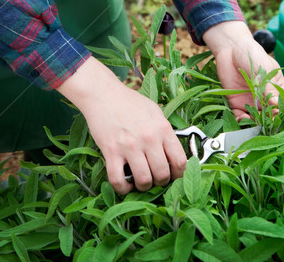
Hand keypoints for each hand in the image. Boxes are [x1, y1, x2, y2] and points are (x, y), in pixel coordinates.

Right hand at [57, 56, 186, 193]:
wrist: (104, 94)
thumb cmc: (130, 102)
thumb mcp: (155, 111)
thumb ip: (164, 131)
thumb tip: (173, 153)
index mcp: (162, 128)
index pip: (180, 161)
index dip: (179, 175)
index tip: (174, 177)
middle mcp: (149, 138)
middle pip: (163, 174)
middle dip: (161, 182)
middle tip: (155, 180)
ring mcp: (129, 146)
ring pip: (144, 181)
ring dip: (144, 187)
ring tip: (141, 182)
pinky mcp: (111, 151)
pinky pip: (118, 180)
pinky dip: (123, 189)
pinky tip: (124, 185)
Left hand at [203, 21, 283, 120]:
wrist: (231, 48)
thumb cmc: (253, 54)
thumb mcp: (264, 69)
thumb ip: (270, 87)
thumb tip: (278, 104)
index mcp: (278, 89)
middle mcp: (266, 99)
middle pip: (272, 115)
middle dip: (271, 122)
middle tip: (269, 125)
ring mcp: (252, 102)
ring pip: (257, 120)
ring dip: (257, 125)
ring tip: (256, 125)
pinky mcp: (237, 103)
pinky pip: (241, 117)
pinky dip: (242, 122)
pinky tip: (243, 120)